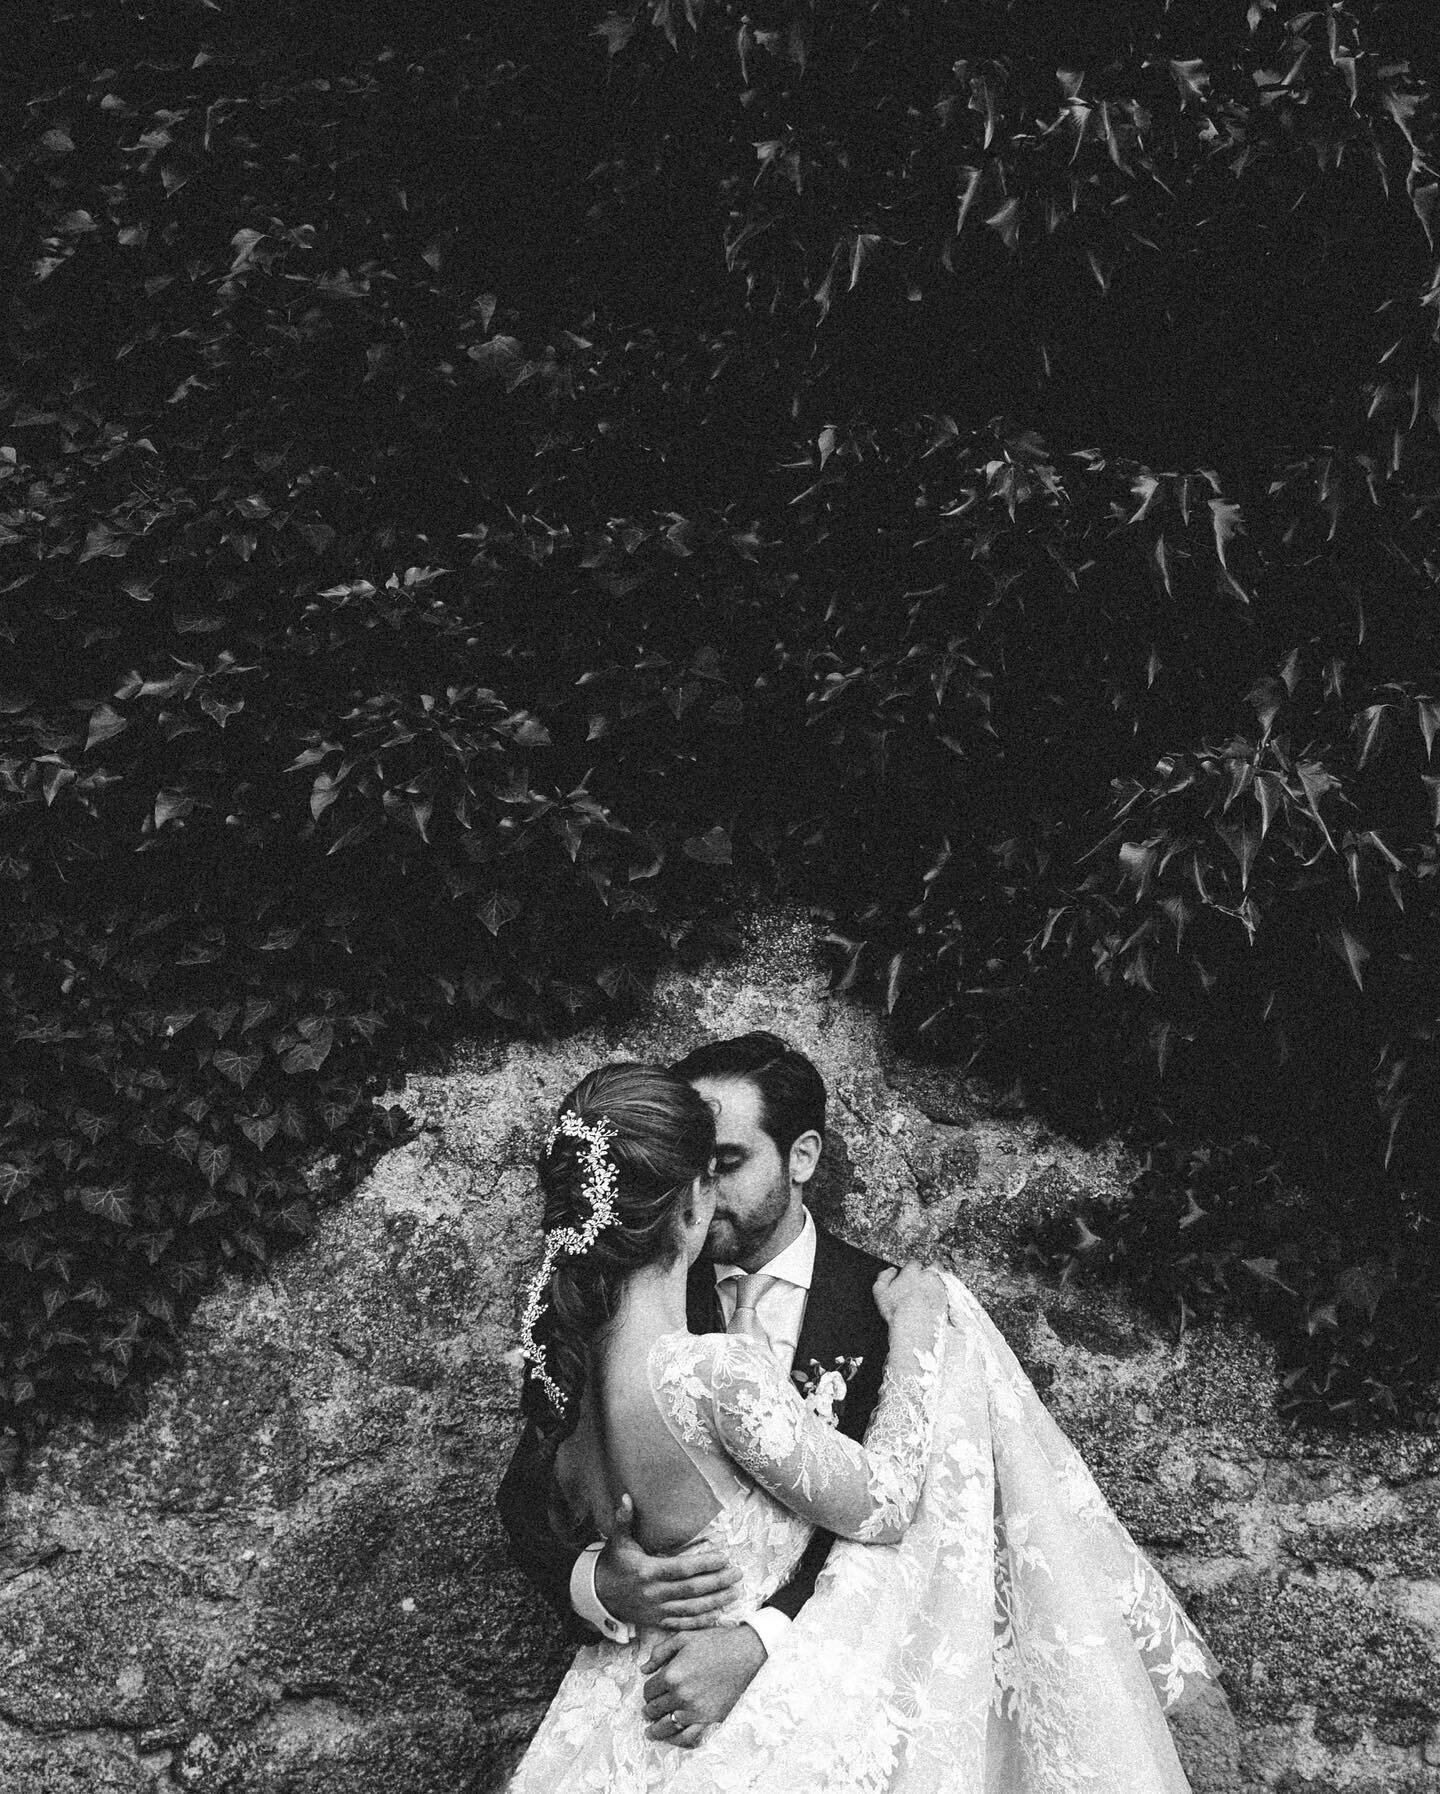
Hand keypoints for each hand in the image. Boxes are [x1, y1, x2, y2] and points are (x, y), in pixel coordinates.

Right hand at [593, 1493, 741, 1631]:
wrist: (597, 1594)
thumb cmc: (613, 1563)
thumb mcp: (618, 1540)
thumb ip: (625, 1519)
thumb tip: (626, 1497)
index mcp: (648, 1571)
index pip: (682, 1568)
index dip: (704, 1564)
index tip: (724, 1557)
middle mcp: (654, 1593)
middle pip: (692, 1590)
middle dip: (717, 1582)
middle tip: (738, 1574)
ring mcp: (656, 1610)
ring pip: (690, 1608)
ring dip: (715, 1601)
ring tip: (734, 1593)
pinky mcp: (656, 1621)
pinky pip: (681, 1624)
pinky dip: (700, 1621)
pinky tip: (717, 1615)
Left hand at [641, 1626, 766, 1747]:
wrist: (746, 1653)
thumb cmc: (715, 1642)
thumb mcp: (684, 1638)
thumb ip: (660, 1652)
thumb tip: (643, 1668)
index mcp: (672, 1674)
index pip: (649, 1691)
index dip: (647, 1691)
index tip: (650, 1692)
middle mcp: (681, 1695)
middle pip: (655, 1709)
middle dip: (649, 1710)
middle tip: (647, 1711)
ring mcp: (695, 1710)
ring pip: (666, 1727)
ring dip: (656, 1730)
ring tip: (651, 1732)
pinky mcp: (710, 1719)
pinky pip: (688, 1738)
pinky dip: (676, 1741)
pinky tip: (672, 1739)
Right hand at [872, 1260, 946, 1327]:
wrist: (915, 1327)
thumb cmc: (895, 1309)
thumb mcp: (880, 1292)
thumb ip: (884, 1277)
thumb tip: (892, 1270)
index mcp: (912, 1272)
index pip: (914, 1263)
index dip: (911, 1270)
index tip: (910, 1277)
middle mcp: (928, 1276)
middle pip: (934, 1266)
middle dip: (931, 1270)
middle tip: (925, 1280)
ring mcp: (939, 1287)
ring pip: (941, 1279)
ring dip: (937, 1282)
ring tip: (931, 1292)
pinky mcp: (946, 1299)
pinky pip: (946, 1293)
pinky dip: (942, 1295)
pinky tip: (935, 1303)